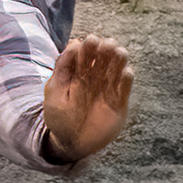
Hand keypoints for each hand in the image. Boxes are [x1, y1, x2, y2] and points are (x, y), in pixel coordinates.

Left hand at [40, 34, 132, 163]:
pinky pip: (125, 90)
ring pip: (116, 71)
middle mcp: (95, 79)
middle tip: (108, 43)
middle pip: (103, 60)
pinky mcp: (118, 104)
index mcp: (78, 73)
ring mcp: (107, 91)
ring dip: (119, 61)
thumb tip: (73, 43)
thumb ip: (63, 69)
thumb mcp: (55, 91)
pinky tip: (127, 73)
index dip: (89, 46)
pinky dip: (127, 81)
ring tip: (120, 52)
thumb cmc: (59, 116)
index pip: (86, 55)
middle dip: (106, 50)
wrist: (70, 142)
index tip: (91, 40)